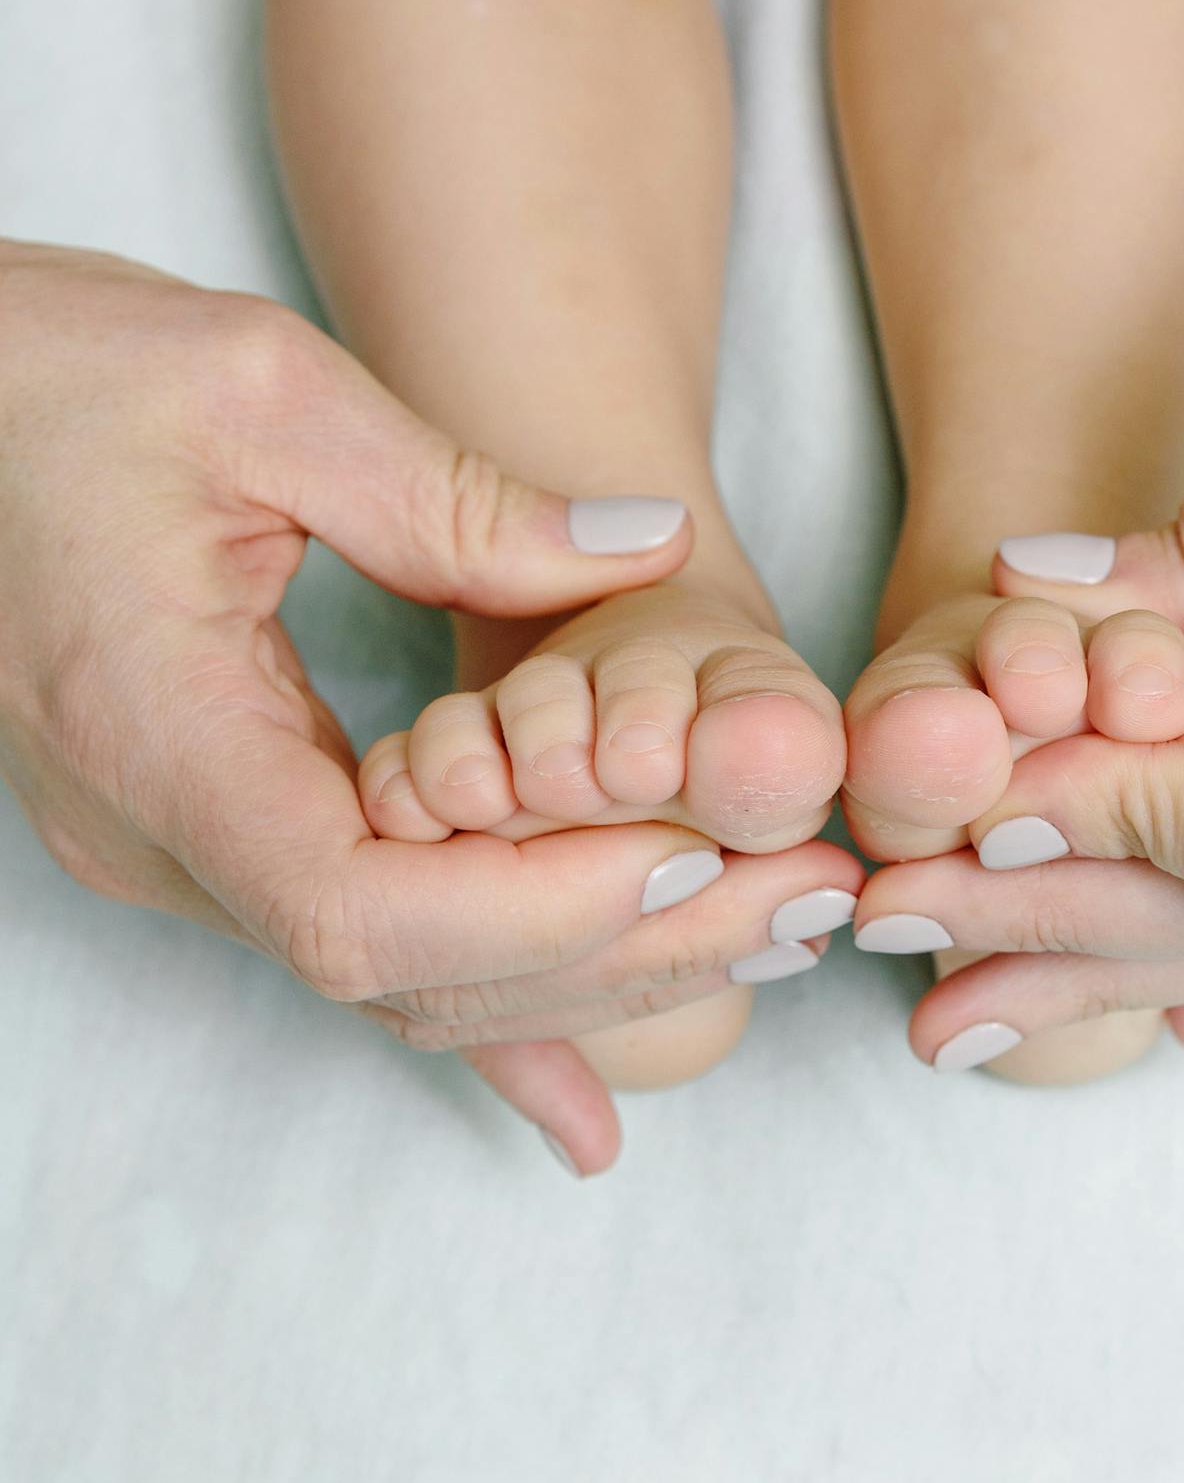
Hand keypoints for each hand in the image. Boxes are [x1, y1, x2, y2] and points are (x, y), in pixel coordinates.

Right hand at [0, 242, 834, 1172]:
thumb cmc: (49, 371)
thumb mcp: (257, 387)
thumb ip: (455, 494)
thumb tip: (645, 551)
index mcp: (157, 738)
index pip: (362, 912)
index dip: (542, 909)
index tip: (695, 852)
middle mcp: (158, 835)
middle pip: (408, 975)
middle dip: (619, 952)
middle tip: (808, 901)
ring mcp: (173, 849)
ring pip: (399, 979)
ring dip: (586, 969)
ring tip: (769, 925)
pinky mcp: (202, 827)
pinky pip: (362, 945)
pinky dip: (485, 1008)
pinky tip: (583, 1111)